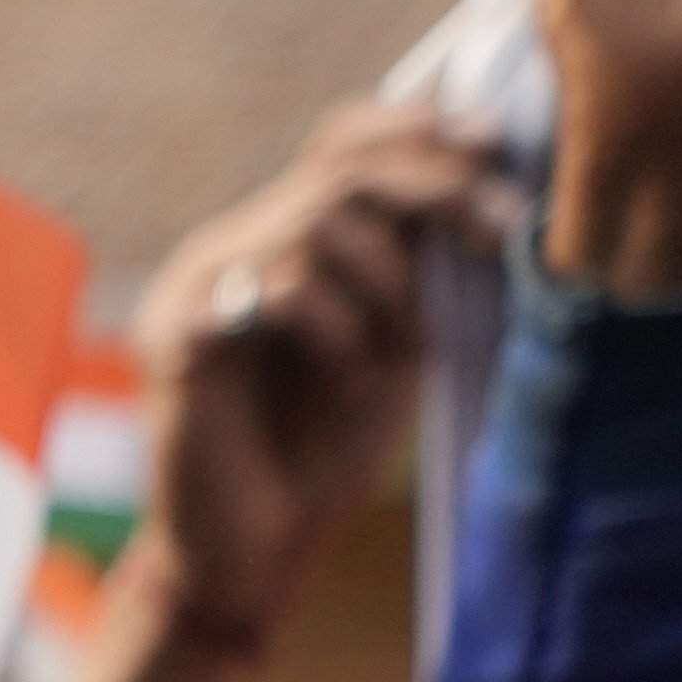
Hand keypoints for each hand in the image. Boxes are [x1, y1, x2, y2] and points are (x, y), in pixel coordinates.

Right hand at [0, 98, 505, 681]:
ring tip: (407, 353)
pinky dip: (335, 331)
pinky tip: (351, 384)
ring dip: (387, 286)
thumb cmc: (321, 456)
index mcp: (280, 238)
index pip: (343, 141)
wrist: (249, 554)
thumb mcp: (394, 344)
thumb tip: (499, 197)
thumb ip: (418, 271)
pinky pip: (275, 291)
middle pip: (340, 167)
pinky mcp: (177, 337)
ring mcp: (194, 287)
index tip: (498, 140)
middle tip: (504, 228)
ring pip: (315, 225)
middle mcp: (230, 246)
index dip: (420, 126)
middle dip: (437, 189)